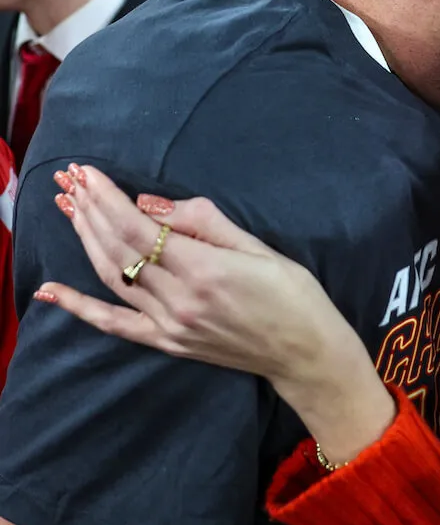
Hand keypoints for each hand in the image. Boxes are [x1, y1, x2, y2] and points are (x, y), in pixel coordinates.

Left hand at [41, 165, 395, 464]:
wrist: (305, 352)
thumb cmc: (294, 295)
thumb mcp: (259, 247)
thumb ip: (205, 223)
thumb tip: (152, 206)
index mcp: (205, 270)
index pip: (139, 228)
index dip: (108, 198)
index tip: (88, 172)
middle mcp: (180, 300)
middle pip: (118, 249)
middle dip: (90, 210)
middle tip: (70, 180)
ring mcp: (170, 325)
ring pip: (112, 277)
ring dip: (84, 240)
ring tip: (67, 207)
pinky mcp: (168, 343)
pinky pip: (114, 324)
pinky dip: (79, 308)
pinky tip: (48, 290)